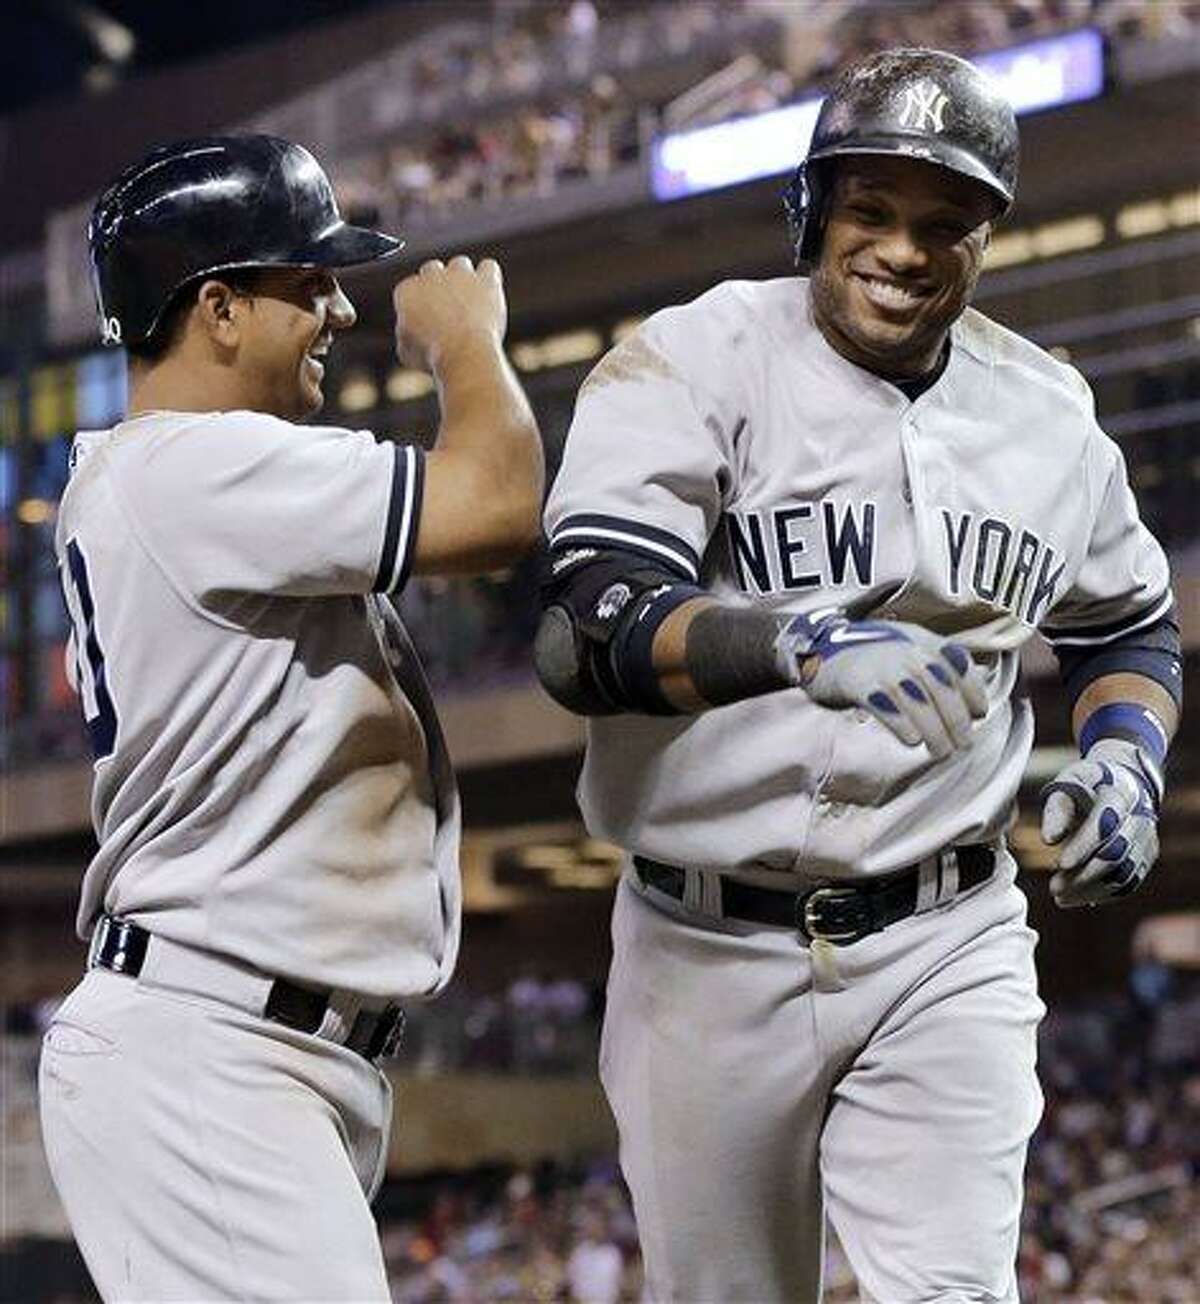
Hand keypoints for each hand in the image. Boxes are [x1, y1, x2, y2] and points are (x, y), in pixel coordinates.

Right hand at [393, 256, 506, 372]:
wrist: (464, 354)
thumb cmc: (435, 357)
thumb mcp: (407, 351)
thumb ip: (406, 331)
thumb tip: (410, 328)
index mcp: (407, 290)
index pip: (411, 288)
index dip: (421, 305)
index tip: (428, 321)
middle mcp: (431, 275)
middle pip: (433, 270)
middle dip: (439, 287)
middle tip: (449, 312)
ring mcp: (460, 275)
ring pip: (460, 264)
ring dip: (464, 279)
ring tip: (469, 305)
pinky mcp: (486, 281)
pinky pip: (489, 267)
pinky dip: (489, 278)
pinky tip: (488, 293)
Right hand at [780, 615, 986, 757]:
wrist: (819, 648)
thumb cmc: (869, 656)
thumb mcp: (906, 648)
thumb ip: (937, 664)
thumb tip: (973, 691)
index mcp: (922, 640)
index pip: (960, 663)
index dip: (974, 690)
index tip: (979, 714)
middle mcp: (906, 649)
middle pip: (943, 687)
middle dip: (957, 720)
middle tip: (961, 745)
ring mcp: (882, 665)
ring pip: (920, 701)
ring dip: (936, 730)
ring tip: (941, 751)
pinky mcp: (859, 682)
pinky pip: (887, 706)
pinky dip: (903, 724)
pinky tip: (911, 740)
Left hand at [1041, 738, 1159, 907]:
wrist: (1121, 782)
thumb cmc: (1087, 784)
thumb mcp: (1068, 782)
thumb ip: (1057, 808)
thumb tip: (1049, 839)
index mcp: (1121, 793)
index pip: (1105, 824)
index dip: (1083, 846)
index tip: (1059, 864)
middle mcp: (1141, 818)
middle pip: (1117, 854)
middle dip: (1084, 875)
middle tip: (1054, 889)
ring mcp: (1147, 839)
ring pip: (1125, 874)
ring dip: (1092, 890)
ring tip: (1060, 897)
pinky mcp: (1147, 856)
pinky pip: (1130, 882)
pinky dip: (1104, 894)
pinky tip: (1079, 897)